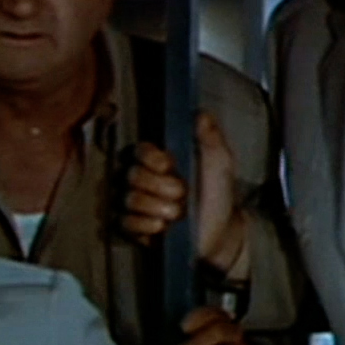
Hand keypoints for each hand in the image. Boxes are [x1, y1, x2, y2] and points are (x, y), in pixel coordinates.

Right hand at [122, 112, 246, 274]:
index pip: (139, 150)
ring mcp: (133, 203)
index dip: (151, 158)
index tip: (169, 166)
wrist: (220, 230)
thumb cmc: (217, 193)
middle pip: (131, 175)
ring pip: (128, 200)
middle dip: (160, 188)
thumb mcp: (219, 163)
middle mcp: (140, 178)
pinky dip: (146, 226)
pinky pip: (124, 223)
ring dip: (156, 208)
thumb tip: (201, 114)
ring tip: (178, 214)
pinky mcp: (131, 227)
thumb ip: (211, 138)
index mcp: (158, 159)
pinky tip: (164, 229)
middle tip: (182, 194)